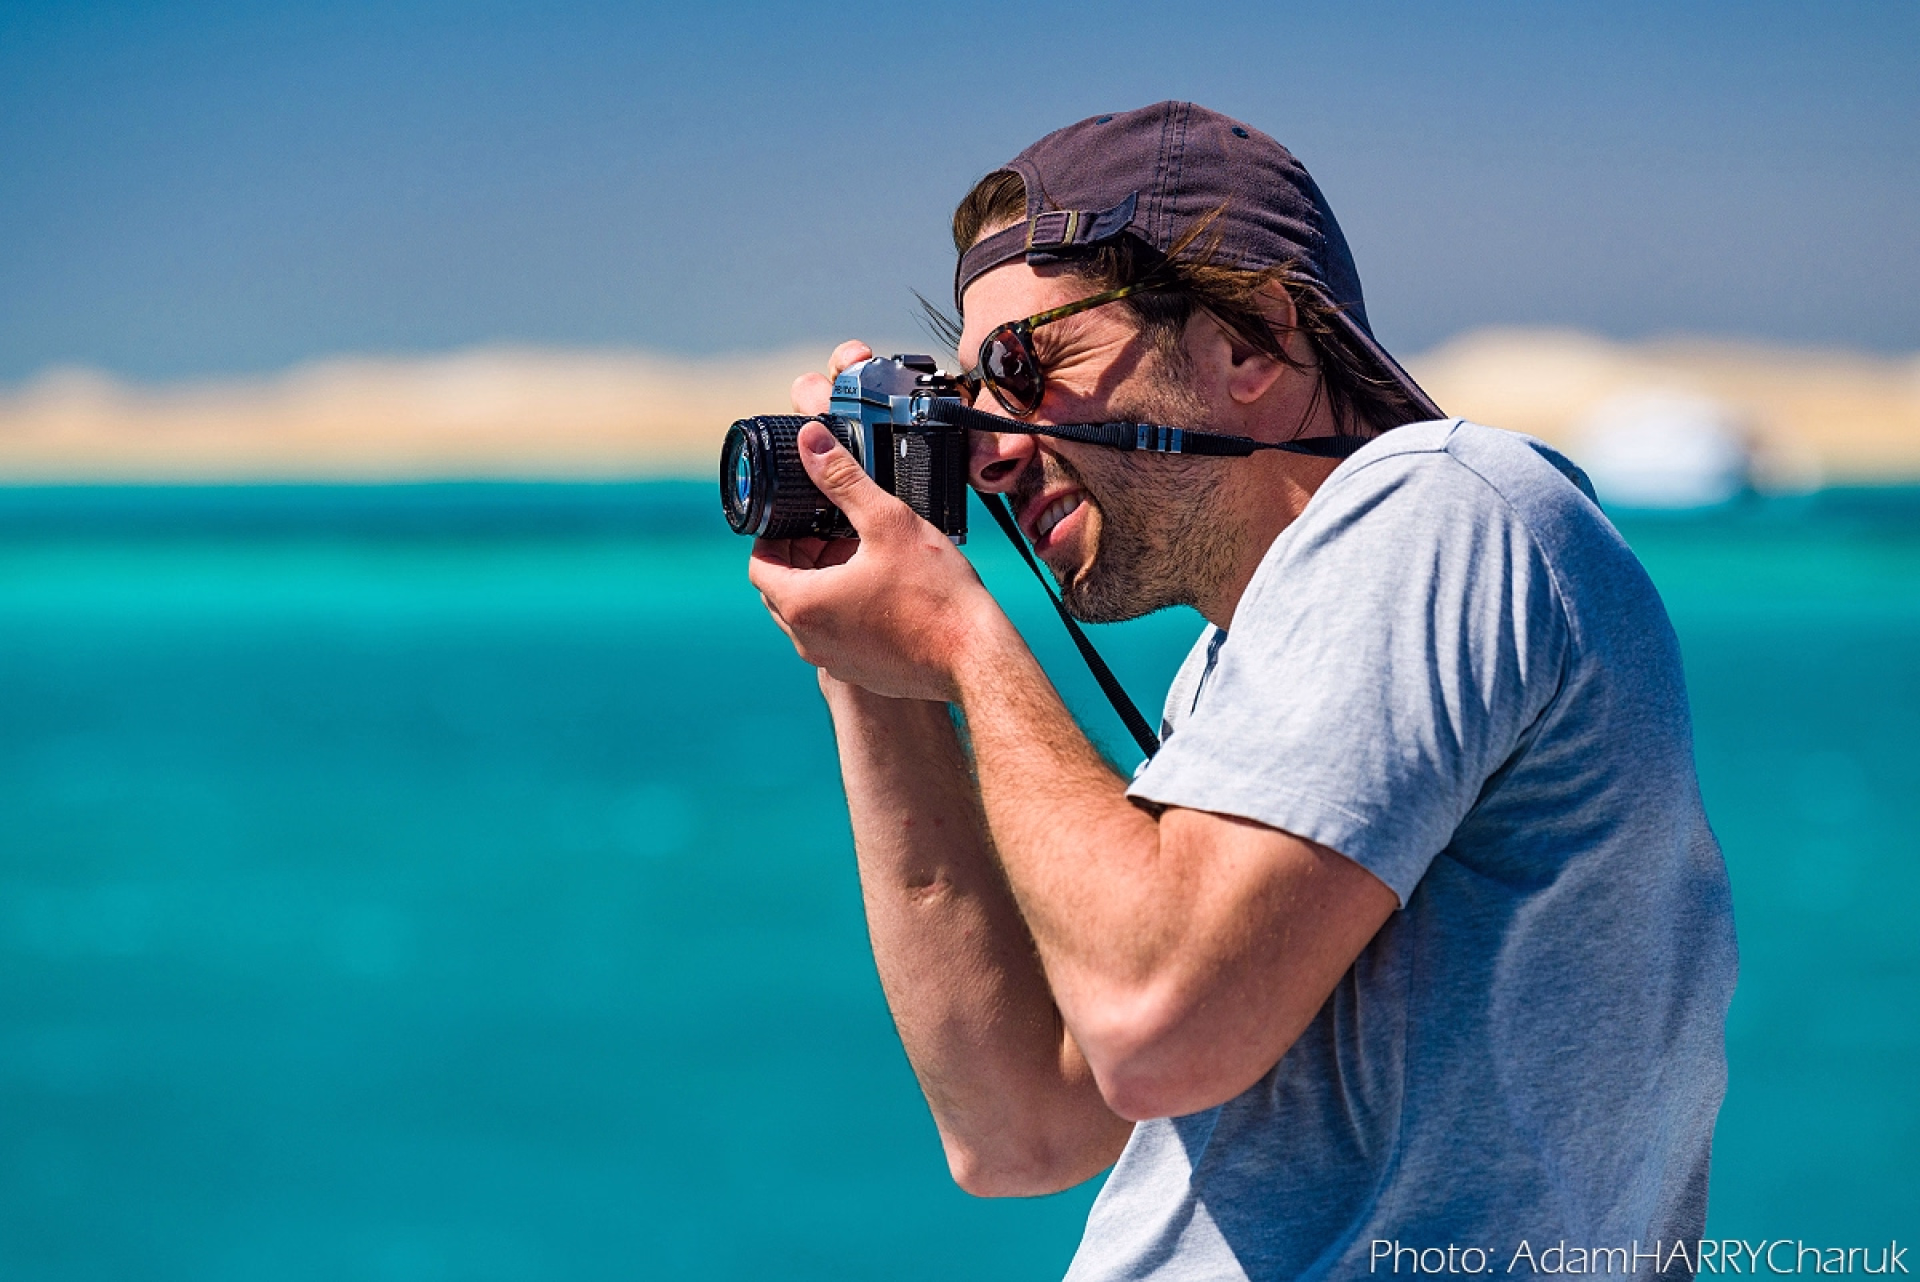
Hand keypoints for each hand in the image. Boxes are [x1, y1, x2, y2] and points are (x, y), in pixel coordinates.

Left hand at [750, 343, 1000, 701]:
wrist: (975, 657)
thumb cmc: (935, 594)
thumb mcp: (887, 521)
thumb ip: (843, 480)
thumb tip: (810, 442)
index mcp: (803, 604)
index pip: (760, 566)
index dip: (773, 536)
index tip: (800, 519)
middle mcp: (808, 640)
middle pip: (780, 591)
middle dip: (799, 557)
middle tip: (832, 532)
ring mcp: (832, 661)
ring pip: (806, 616)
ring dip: (821, 584)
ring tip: (860, 557)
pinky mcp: (858, 672)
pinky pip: (833, 636)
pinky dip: (842, 611)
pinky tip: (880, 590)